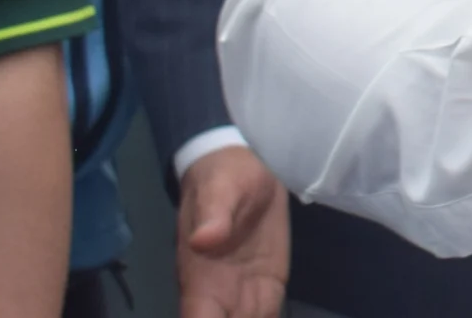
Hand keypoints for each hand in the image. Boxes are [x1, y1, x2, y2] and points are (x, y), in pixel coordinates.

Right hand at [178, 143, 288, 317]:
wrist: (244, 170)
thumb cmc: (223, 179)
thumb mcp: (220, 189)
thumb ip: (213, 214)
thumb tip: (203, 239)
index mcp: (200, 278)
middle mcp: (220, 294)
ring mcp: (246, 290)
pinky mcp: (269, 281)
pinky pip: (269, 312)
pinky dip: (271, 317)